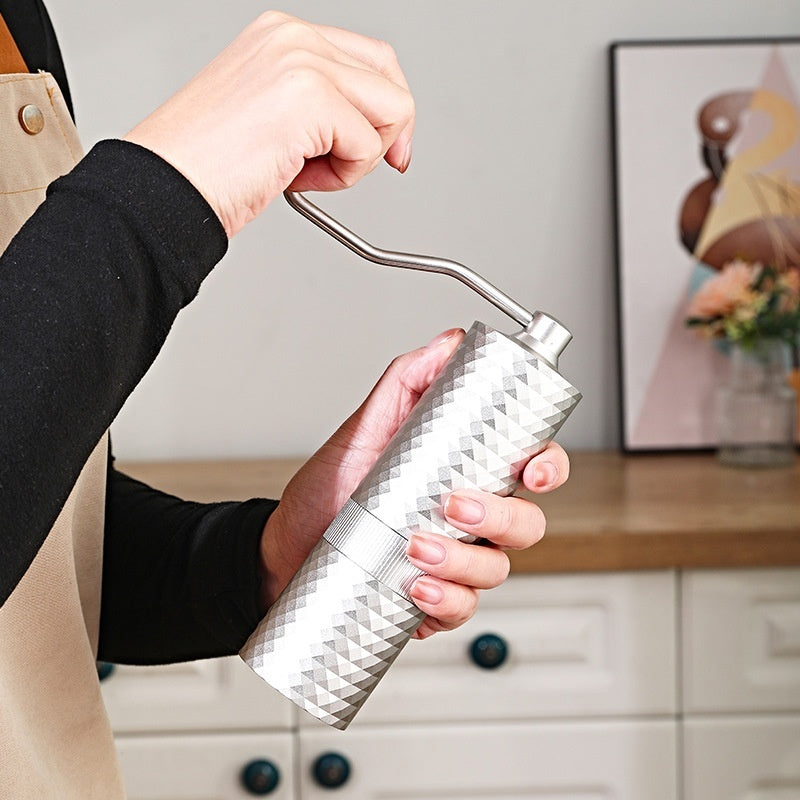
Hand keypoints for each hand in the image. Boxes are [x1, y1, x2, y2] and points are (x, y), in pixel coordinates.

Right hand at [124, 11, 413, 236]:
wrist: (165, 187)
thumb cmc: (205, 165)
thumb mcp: (271, 117)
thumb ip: (319, 107)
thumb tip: (371, 129)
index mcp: (282, 37)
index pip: (371, 59)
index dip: (386, 109)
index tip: (383, 149)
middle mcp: (293, 38)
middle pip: (391, 78)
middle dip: (384, 133)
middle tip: (355, 165)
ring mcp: (302, 62)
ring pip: (392, 111)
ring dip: (358, 158)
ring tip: (305, 170)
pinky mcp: (310, 96)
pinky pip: (369, 146)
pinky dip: (343, 176)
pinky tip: (296, 176)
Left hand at [258, 330, 569, 638]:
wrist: (285, 546)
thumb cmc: (329, 490)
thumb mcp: (365, 428)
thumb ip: (407, 382)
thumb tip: (449, 343)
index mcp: (466, 472)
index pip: (530, 466)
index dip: (547, 467)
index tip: (530, 470)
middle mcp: (470, 518)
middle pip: (527, 523)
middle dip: (501, 518)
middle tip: (454, 506)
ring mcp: (455, 560)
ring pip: (497, 568)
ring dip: (464, 561)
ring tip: (415, 548)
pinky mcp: (434, 598)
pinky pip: (462, 608)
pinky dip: (445, 601)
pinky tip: (416, 587)